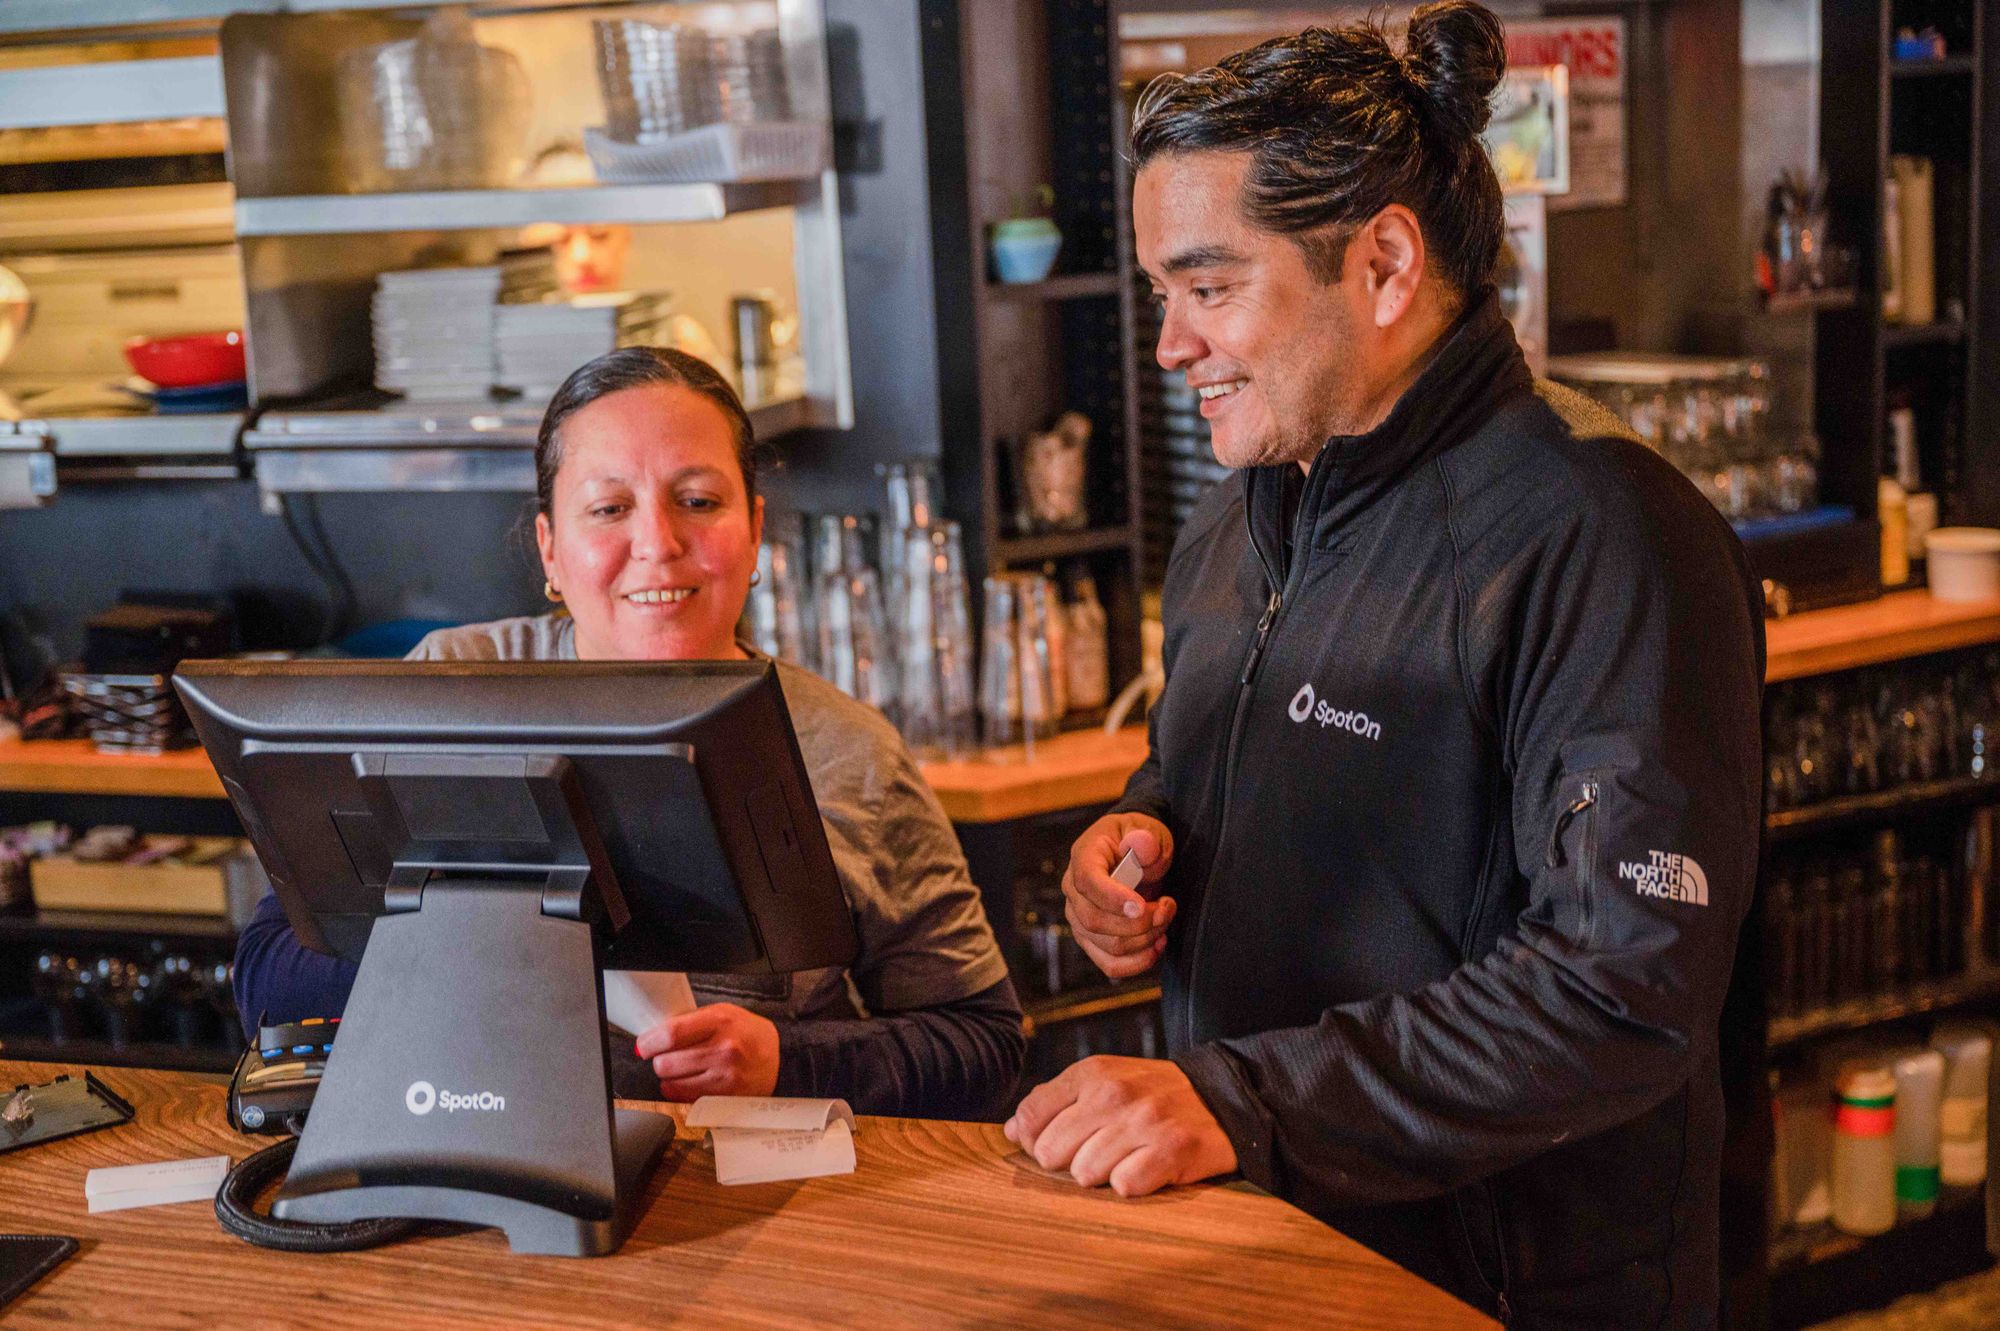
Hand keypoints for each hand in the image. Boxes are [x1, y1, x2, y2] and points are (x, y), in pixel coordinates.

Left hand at [634, 1003, 779, 1100]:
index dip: (649, 1042)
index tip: (644, 1046)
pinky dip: (682, 1093)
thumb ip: (690, 1022)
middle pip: (666, 1063)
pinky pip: (686, 1100)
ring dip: (669, 1079)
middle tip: (665, 1058)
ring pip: (672, 1085)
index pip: (671, 1034)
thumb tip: (653, 1036)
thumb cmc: (748, 1034)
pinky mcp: (726, 1098)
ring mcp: (725, 1077)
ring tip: (681, 1071)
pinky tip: (691, 1084)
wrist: (782, 1058)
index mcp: (720, 1021)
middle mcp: (723, 1049)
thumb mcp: (724, 1014)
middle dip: (659, 1062)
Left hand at [1003, 1055, 1235, 1197]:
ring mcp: (1143, 1121)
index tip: (1058, 1144)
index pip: (1030, 1118)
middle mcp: (1113, 1093)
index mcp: (1092, 1072)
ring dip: (1104, 1176)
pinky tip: (1149, 1169)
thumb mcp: (1103, 1081)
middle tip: (1099, 1152)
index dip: (1034, 1141)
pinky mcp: (1171, 1150)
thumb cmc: (1153, 1094)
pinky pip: (1125, 1187)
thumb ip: (1054, 1101)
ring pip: (1085, 1174)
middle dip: (1070, 1161)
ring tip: (1128, 1158)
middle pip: (1050, 1152)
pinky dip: (1135, 1186)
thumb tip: (1010, 1130)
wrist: (1223, 1096)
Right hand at [1062, 812, 1175, 979]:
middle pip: (1095, 920)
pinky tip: (1156, 946)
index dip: (1113, 898)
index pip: (1088, 882)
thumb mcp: (1148, 830)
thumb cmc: (1139, 842)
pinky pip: (1109, 964)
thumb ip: (1146, 838)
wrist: (1135, 857)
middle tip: (1166, 908)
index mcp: (1084, 856)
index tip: (1143, 906)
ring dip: (1145, 939)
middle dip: (1140, 923)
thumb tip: (1141, 845)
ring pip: (1108, 945)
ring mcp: (1079, 918)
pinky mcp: (1091, 939)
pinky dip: (1137, 963)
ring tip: (1165, 919)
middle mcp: (1073, 889)